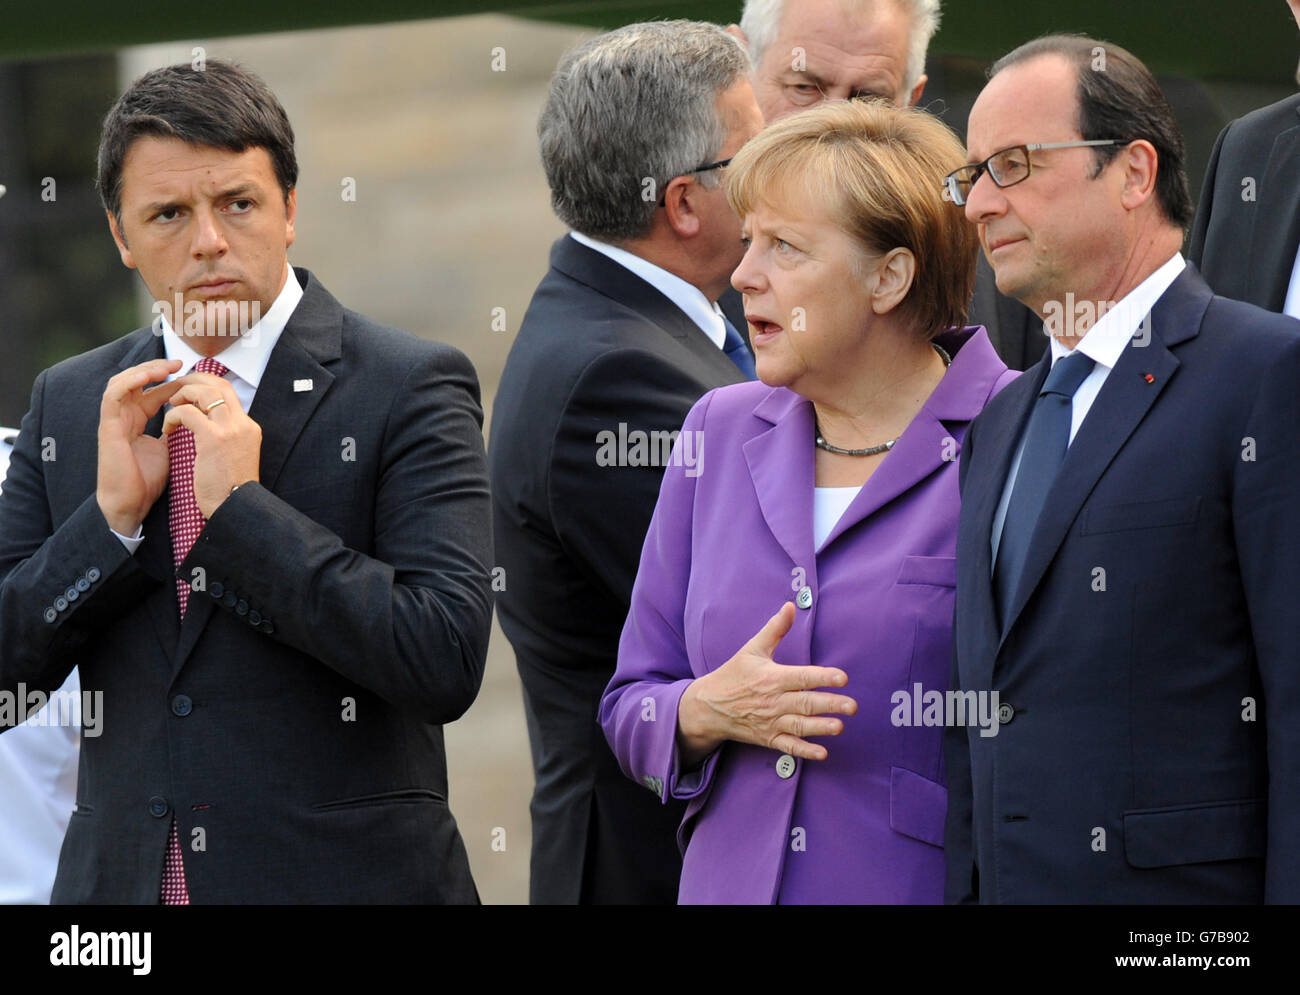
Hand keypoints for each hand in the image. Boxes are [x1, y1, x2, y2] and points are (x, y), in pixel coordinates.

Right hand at [97, 358, 185, 534]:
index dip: (170, 381)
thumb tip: (200, 417)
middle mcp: (125, 416)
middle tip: (178, 362)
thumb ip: (179, 429)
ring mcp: (114, 420)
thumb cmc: (149, 479)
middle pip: (136, 380)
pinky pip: (113, 396)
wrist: (132, 503)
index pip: (153, 391)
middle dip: (157, 368)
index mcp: (138, 419)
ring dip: (144, 371)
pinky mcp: (108, 427)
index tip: (192, 374)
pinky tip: (147, 377)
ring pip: (123, 382)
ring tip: (165, 367)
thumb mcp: (171, 448)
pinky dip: (129, 383)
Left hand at [161, 372, 261, 517]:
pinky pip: (188, 413)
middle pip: (219, 385)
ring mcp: (230, 429)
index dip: (207, 385)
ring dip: (183, 394)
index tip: (190, 390)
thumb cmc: (230, 490)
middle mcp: (242, 424)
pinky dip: (174, 416)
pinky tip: (168, 427)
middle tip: (176, 388)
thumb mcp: (235, 457)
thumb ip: (226, 439)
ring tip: (171, 404)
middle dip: (194, 380)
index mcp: (248, 427)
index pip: (229, 393)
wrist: (235, 506)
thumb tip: (208, 429)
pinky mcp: (213, 438)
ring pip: (205, 393)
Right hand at [676, 602, 856, 765]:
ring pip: (800, 725)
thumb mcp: (752, 648)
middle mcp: (773, 701)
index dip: (822, 677)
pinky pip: (788, 746)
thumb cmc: (734, 675)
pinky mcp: (768, 738)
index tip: (842, 678)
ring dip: (820, 727)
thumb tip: (790, 605)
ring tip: (840, 727)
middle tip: (852, 706)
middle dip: (830, 705)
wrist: (708, 706)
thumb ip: (775, 629)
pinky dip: (804, 751)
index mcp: (772, 677)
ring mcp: (771, 721)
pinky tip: (822, 753)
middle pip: (805, 703)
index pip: (802, 677)